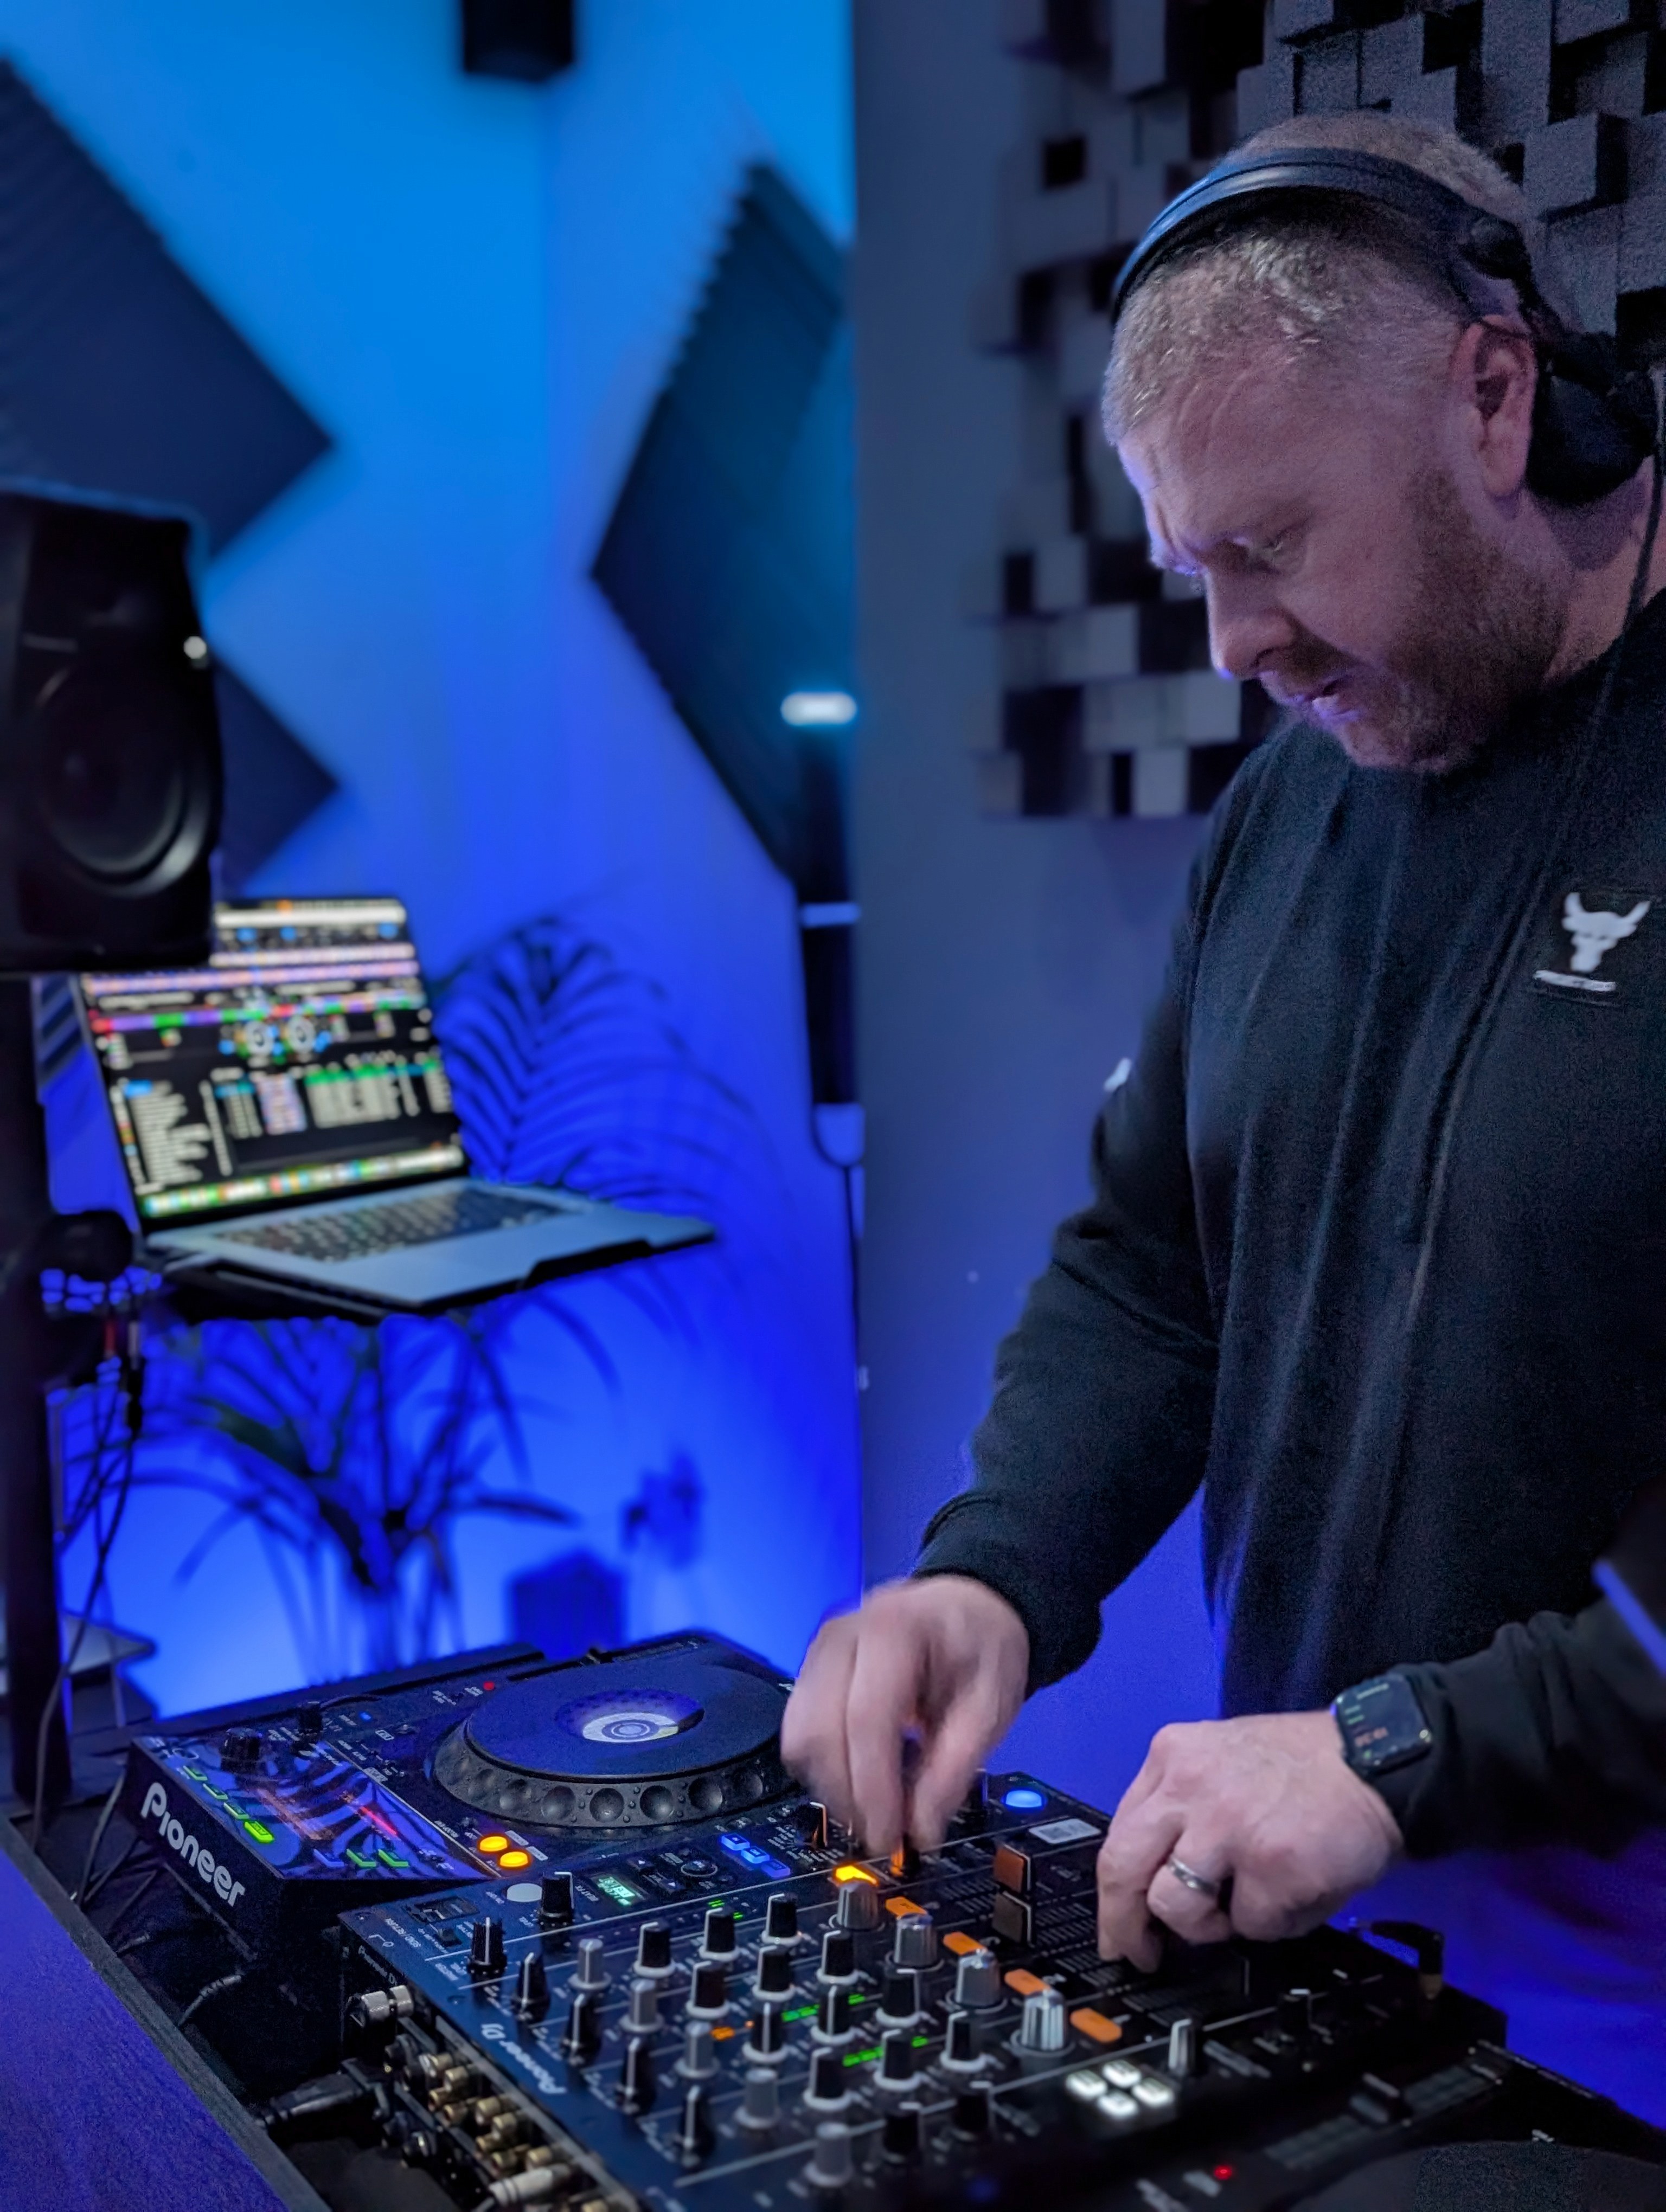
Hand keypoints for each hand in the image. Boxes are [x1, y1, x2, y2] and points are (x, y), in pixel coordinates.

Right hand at [781, 1576, 1028, 1855]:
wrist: (968, 1605)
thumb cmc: (982, 1648)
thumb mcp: (991, 1707)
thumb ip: (955, 1770)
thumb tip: (920, 1834)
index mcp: (895, 1631)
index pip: (866, 1718)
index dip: (872, 1788)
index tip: (889, 1840)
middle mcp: (842, 1635)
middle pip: (819, 1730)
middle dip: (846, 1795)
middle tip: (883, 1835)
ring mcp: (818, 1651)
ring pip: (799, 1736)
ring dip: (830, 1786)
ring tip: (873, 1811)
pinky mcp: (810, 1671)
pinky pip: (799, 1731)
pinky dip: (823, 1768)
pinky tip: (858, 1780)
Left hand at [1096, 1712, 1402, 1968]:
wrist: (1376, 1760)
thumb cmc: (1304, 1766)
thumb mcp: (1221, 1759)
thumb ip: (1183, 1809)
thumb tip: (1154, 1882)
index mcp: (1172, 1757)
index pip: (1118, 1835)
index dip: (1114, 1890)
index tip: (1118, 1924)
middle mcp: (1188, 1787)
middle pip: (1123, 1870)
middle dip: (1126, 1925)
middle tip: (1141, 1955)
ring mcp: (1227, 1826)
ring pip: (1176, 1906)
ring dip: (1209, 1925)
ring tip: (1247, 1904)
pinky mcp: (1270, 1866)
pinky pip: (1251, 1926)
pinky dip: (1274, 1923)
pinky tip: (1296, 1892)